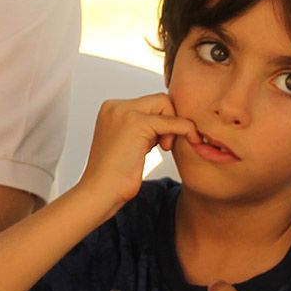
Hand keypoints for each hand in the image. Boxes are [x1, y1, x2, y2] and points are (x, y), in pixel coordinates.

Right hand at [77, 93, 194, 205]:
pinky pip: (172, 120)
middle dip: (169, 120)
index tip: (161, 142)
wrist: (100, 192)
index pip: (149, 102)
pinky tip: (190, 140)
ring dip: (172, 126)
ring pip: (165, 104)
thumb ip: (143, 128)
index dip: (162, 119)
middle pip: (159, 99)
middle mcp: (115, 106)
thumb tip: (169, 120)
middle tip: (165, 145)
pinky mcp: (137, 123)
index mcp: (111, 109)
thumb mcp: (129, 143)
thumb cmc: (115, 176)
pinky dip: (185, 129)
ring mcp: (124, 112)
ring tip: (162, 148)